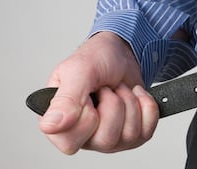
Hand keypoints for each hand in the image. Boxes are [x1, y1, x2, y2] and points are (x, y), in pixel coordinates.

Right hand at [38, 32, 158, 153]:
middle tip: (106, 89)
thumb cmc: (97, 58)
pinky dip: (146, 107)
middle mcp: (83, 135)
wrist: (122, 53)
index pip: (70, 142)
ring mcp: (108, 138)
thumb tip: (51, 126)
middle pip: (106, 140)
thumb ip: (65, 99)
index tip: (89, 95)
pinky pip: (146, 132)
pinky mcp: (131, 136)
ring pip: (129, 136)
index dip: (87, 117)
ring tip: (119, 89)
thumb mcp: (78, 70)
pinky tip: (135, 95)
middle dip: (114, 105)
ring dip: (130, 102)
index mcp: (60, 122)